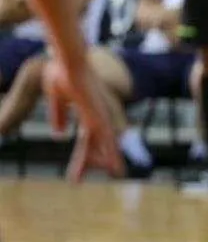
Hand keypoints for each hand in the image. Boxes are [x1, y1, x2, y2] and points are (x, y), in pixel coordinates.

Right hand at [47, 64, 124, 182]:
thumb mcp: (56, 97)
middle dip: (90, 163)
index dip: (81, 156)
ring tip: (116, 173)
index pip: (86, 140)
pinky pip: (106, 138)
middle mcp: (97, 116)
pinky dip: (110, 152)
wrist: (68, 60)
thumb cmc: (62, 71)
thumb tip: (58, 134)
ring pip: (106, 144)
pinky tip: (112, 164)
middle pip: (95, 145)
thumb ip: (58, 114)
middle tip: (79, 181)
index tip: (74, 172)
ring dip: (107, 160)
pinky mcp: (99, 115)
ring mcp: (99, 115)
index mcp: (87, 113)